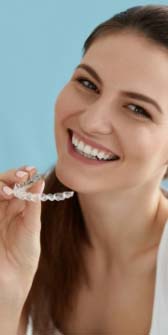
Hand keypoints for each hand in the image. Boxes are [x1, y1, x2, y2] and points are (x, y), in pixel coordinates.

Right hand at [0, 166, 44, 309]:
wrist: (11, 282)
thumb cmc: (25, 256)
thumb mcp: (32, 228)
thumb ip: (33, 206)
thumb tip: (40, 180)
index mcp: (18, 208)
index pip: (18, 185)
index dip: (23, 175)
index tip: (31, 170)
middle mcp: (4, 208)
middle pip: (4, 183)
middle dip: (12, 176)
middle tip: (22, 175)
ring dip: (1, 184)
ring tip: (10, 190)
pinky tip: (4, 195)